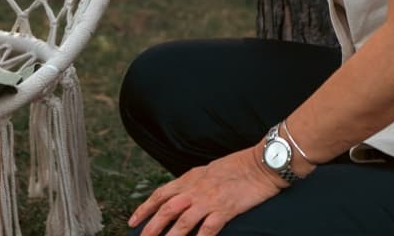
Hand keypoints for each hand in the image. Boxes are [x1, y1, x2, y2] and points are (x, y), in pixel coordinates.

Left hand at [129, 146, 285, 235]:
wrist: (260, 164)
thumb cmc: (237, 167)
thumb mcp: (208, 172)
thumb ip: (192, 184)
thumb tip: (179, 195)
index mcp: (190, 179)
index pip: (160, 194)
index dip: (145, 208)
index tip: (133, 221)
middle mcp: (195, 189)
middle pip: (166, 210)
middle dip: (151, 227)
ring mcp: (209, 200)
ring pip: (183, 222)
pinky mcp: (225, 209)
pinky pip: (208, 229)